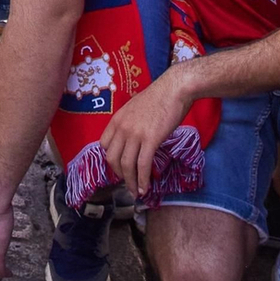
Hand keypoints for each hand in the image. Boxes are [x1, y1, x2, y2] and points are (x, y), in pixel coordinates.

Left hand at [101, 70, 187, 198]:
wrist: (174, 89)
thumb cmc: (160, 97)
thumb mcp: (136, 108)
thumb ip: (131, 123)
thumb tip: (134, 138)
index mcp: (117, 119)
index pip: (104, 144)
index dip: (111, 159)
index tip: (119, 167)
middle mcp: (122, 127)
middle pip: (112, 158)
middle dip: (120, 174)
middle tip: (129, 182)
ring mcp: (135, 134)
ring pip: (126, 165)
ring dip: (131, 182)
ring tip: (136, 192)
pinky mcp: (150, 140)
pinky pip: (142, 165)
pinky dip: (143, 180)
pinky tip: (146, 188)